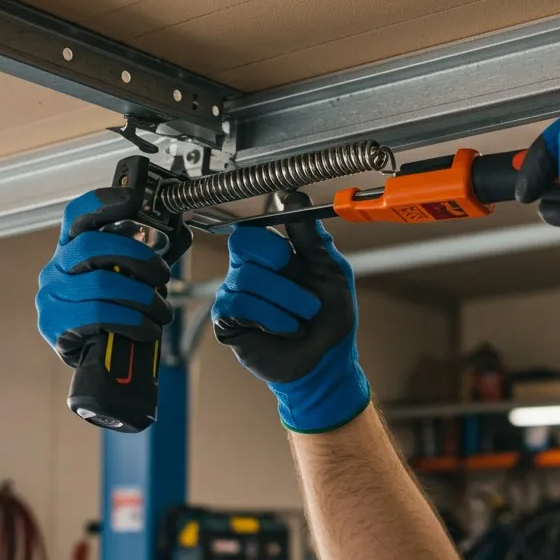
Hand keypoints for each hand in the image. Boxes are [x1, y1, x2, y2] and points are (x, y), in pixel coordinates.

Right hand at [36, 189, 172, 366]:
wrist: (96, 360)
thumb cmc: (113, 312)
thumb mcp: (124, 279)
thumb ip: (140, 257)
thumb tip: (176, 236)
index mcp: (72, 249)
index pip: (77, 215)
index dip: (102, 202)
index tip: (133, 199)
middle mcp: (55, 267)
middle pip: (92, 246)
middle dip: (136, 256)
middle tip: (162, 274)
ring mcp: (51, 295)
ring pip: (101, 284)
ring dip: (142, 297)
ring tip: (161, 311)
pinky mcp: (53, 323)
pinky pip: (98, 315)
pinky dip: (132, 321)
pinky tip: (147, 329)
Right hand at [212, 193, 370, 433]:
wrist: (327, 362)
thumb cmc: (330, 319)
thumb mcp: (330, 271)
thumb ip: (312, 238)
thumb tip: (295, 196)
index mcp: (272, 256)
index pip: (255, 228)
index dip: (273, 238)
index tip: (289, 252)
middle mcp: (249, 271)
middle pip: (241, 243)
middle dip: (277, 264)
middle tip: (296, 285)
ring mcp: (235, 296)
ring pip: (247, 277)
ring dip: (286, 299)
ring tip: (302, 317)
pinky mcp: (228, 322)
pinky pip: (239, 305)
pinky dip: (271, 316)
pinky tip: (286, 329)